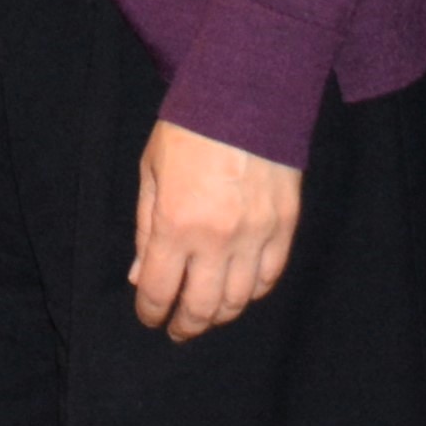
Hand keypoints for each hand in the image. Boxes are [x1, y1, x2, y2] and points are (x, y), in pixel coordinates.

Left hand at [129, 121, 302, 339]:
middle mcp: (218, 239)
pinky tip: (239, 291)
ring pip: (239, 300)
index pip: (160, 290)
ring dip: (219, 314)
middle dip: (185, 325)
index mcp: (177, 224)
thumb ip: (145, 229)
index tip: (149, 316)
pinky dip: (253, 291)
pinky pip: (269, 276)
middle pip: (201, 307)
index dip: (151, 311)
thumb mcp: (151, 173)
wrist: (247, 95)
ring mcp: (256, 236)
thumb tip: (140, 277)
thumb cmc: (189, 129)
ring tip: (205, 315)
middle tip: (177, 330)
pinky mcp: (285, 227)